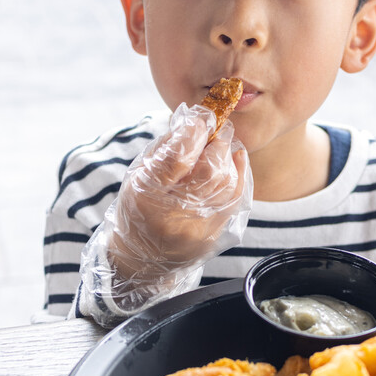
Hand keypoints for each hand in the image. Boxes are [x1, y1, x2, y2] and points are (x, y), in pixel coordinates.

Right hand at [109, 102, 251, 283]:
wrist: (143, 258)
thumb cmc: (138, 208)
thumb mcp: (138, 175)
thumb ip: (164, 147)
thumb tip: (192, 119)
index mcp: (147, 195)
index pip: (178, 158)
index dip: (194, 132)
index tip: (202, 117)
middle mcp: (174, 215)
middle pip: (209, 171)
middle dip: (218, 142)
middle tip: (218, 128)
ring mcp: (197, 228)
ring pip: (226, 183)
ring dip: (228, 156)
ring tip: (221, 144)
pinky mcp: (213, 235)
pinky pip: (234, 198)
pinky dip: (238, 174)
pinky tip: (235, 159)